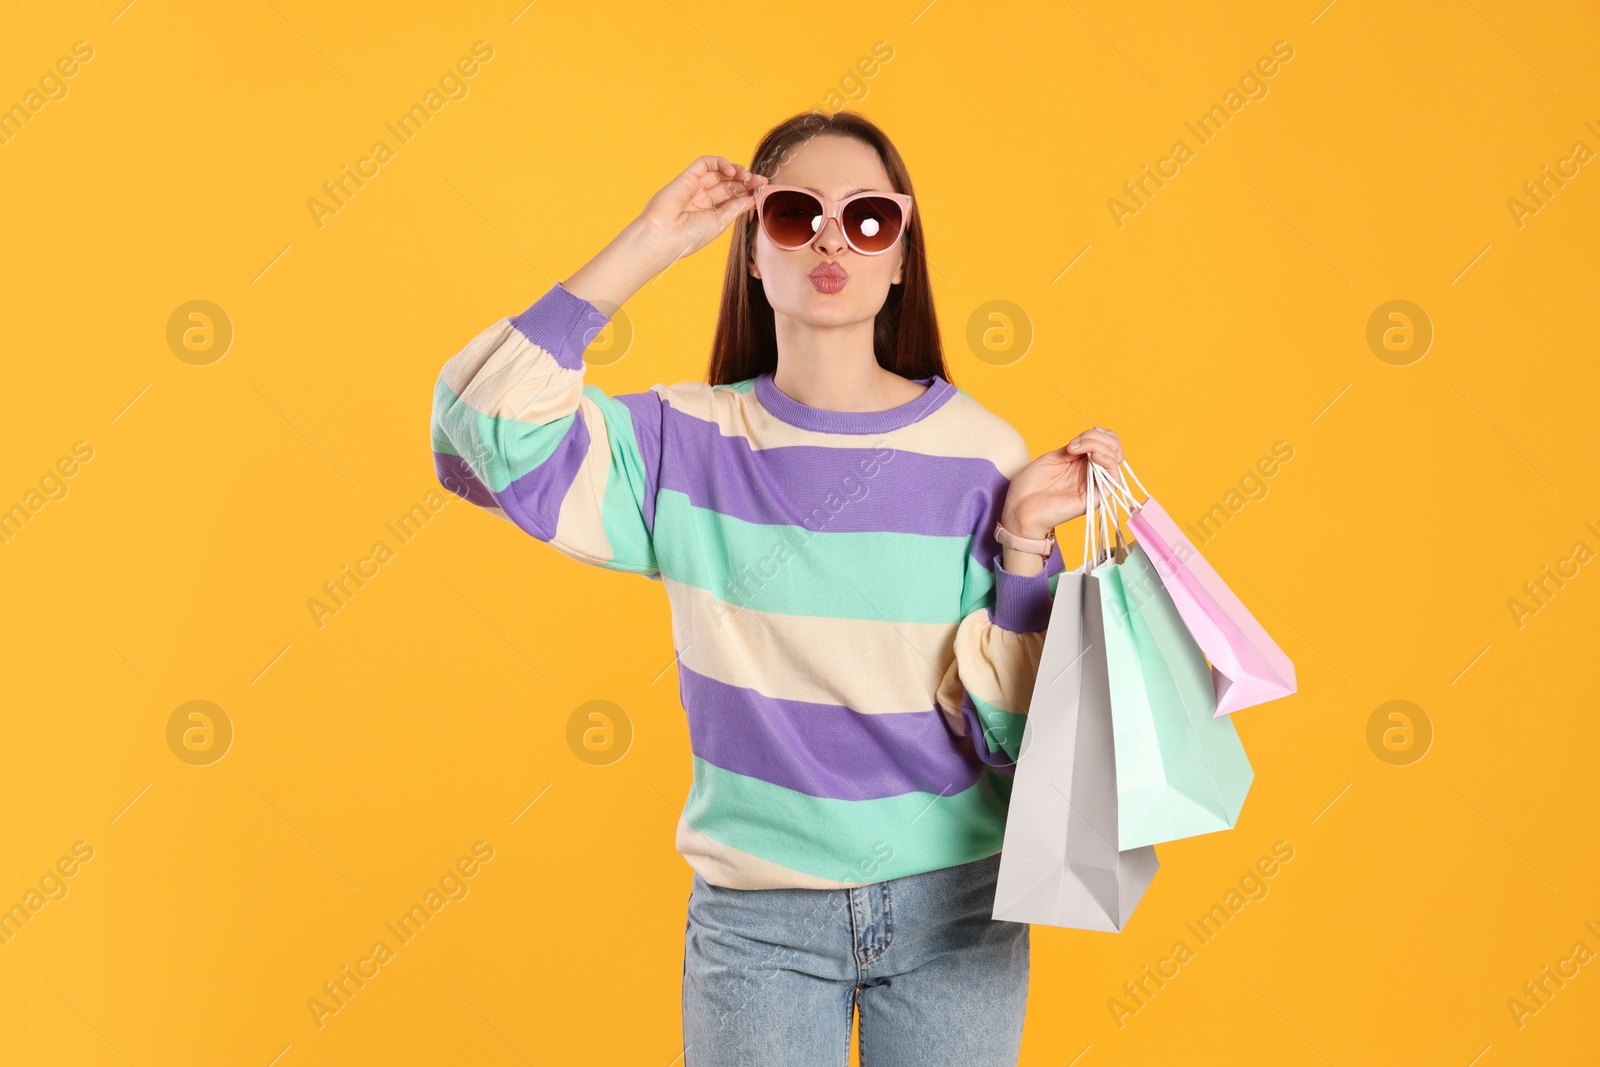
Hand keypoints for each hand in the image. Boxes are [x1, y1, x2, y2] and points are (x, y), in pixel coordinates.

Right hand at [636, 155, 767, 265]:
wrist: (664, 237)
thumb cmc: (688, 237)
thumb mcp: (719, 223)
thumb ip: (735, 208)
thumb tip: (752, 198)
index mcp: (709, 213)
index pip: (732, 196)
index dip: (747, 191)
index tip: (763, 189)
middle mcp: (702, 199)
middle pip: (728, 183)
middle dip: (745, 180)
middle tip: (760, 181)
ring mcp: (694, 187)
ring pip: (718, 172)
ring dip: (735, 171)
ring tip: (747, 176)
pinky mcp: (686, 177)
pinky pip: (704, 163)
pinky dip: (719, 162)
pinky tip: (731, 170)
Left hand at [1001, 426, 1125, 538]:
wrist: (1019, 508)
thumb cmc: (1030, 486)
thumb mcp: (1053, 458)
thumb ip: (1074, 449)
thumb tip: (1088, 440)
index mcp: (1082, 464)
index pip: (1107, 444)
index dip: (1099, 434)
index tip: (1078, 436)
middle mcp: (1091, 474)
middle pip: (1114, 449)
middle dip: (1097, 438)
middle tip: (1074, 444)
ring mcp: (1094, 486)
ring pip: (1115, 461)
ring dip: (1100, 447)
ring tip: (1079, 448)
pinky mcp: (1094, 499)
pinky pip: (1113, 480)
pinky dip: (1108, 463)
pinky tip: (1094, 456)